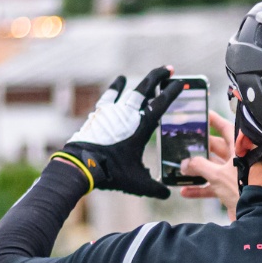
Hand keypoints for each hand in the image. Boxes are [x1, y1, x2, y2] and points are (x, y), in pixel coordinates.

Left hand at [62, 67, 182, 197]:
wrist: (81, 166)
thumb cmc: (111, 173)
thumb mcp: (137, 183)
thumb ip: (154, 188)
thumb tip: (166, 193)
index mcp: (141, 127)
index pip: (161, 104)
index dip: (172, 92)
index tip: (181, 82)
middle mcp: (127, 114)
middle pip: (145, 88)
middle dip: (158, 76)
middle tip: (169, 69)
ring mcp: (111, 112)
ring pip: (128, 89)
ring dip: (140, 82)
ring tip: (148, 77)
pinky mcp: (99, 114)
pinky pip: (109, 96)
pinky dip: (116, 88)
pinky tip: (119, 82)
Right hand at [179, 110, 239, 216]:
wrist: (258, 214)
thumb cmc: (245, 188)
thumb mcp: (218, 174)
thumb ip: (199, 166)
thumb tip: (184, 163)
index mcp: (240, 148)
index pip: (226, 128)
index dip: (213, 120)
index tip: (202, 114)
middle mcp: (238, 159)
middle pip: (216, 148)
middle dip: (199, 148)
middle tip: (184, 144)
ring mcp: (235, 174)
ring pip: (212, 168)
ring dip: (197, 170)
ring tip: (180, 169)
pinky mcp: (231, 189)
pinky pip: (212, 186)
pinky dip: (200, 189)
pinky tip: (185, 191)